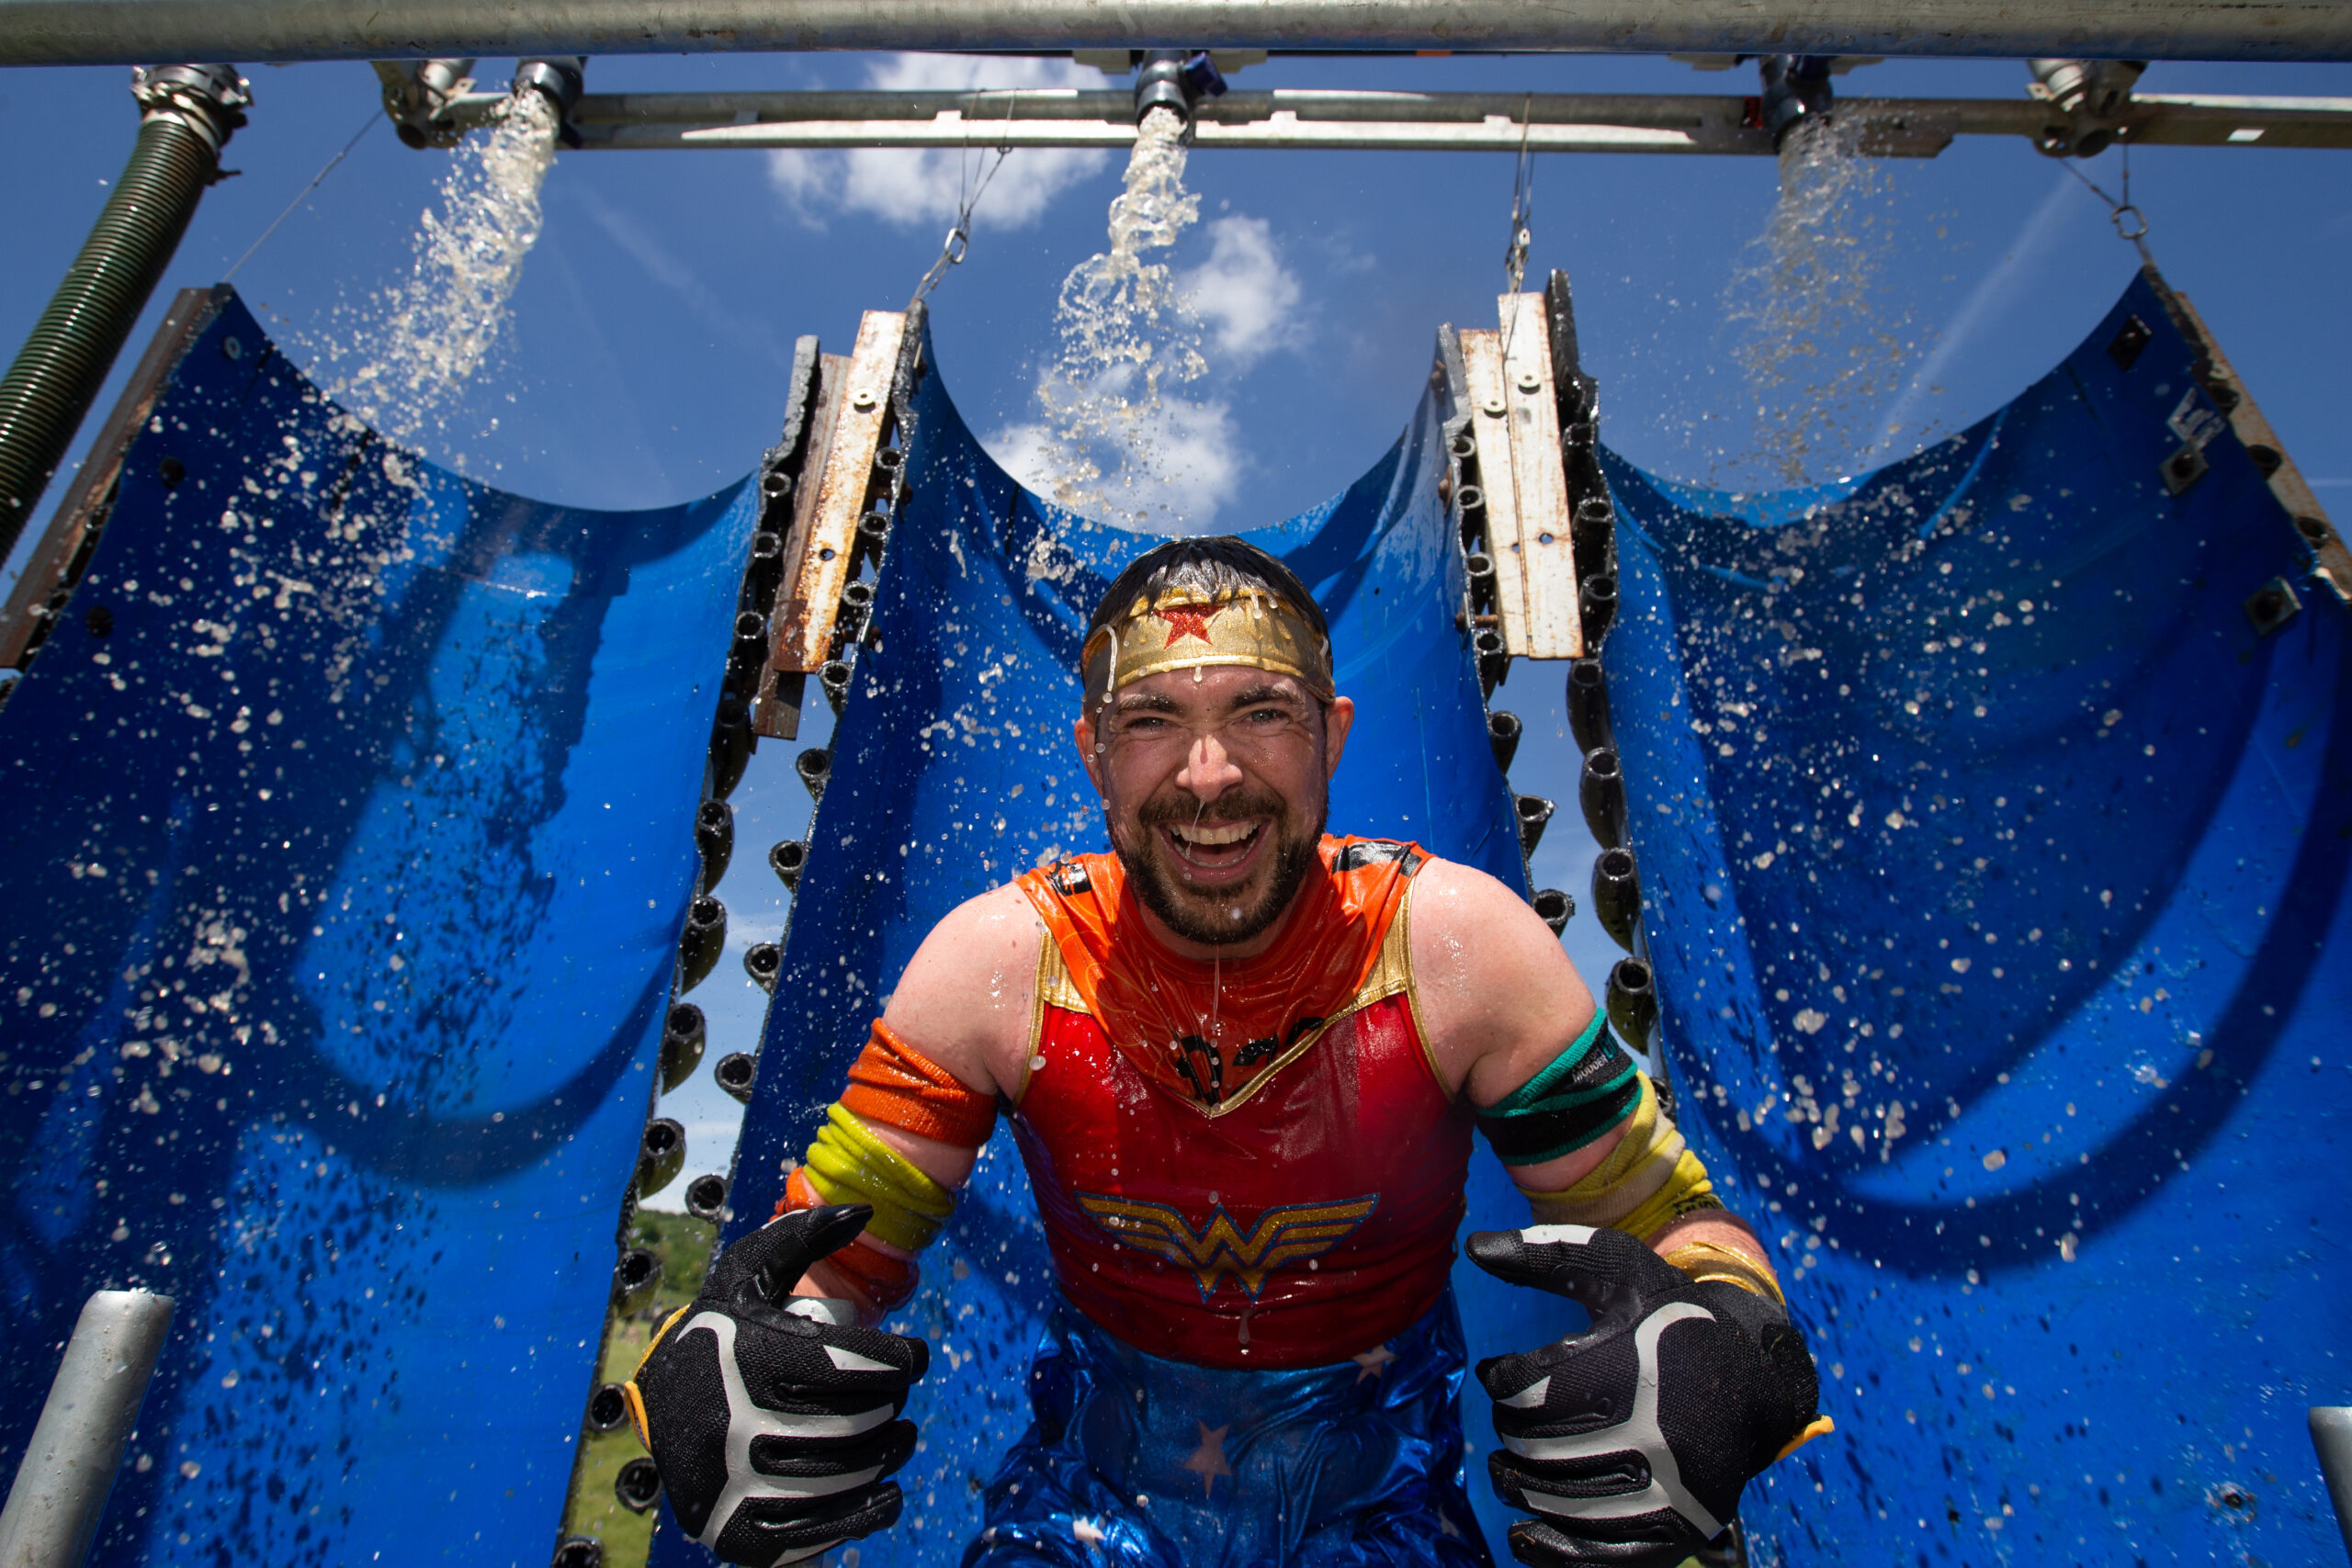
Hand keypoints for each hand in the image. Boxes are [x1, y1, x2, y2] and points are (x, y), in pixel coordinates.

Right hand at [626, 1204, 928, 1565]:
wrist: (655, 1408)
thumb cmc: (718, 1332)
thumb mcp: (749, 1274)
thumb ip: (803, 1235)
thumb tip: (864, 1209)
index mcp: (746, 1356)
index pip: (856, 1365)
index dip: (904, 1360)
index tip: (915, 1356)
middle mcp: (736, 1423)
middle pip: (858, 1422)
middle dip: (895, 1406)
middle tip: (900, 1398)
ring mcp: (735, 1484)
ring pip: (847, 1475)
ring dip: (890, 1455)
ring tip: (900, 1437)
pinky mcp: (738, 1534)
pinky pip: (822, 1531)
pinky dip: (867, 1513)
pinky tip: (887, 1490)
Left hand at [1466, 1225, 1819, 1567]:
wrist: (1753, 1378)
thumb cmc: (1669, 1317)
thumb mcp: (1616, 1269)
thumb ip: (1544, 1253)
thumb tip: (1473, 1247)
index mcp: (1633, 1365)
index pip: (1526, 1391)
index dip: (1499, 1380)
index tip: (1501, 1372)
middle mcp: (1656, 1431)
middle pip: (1535, 1447)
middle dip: (1509, 1431)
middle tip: (1512, 1418)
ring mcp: (1671, 1487)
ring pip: (1557, 1499)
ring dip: (1519, 1484)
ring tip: (1511, 1465)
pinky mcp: (1679, 1527)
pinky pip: (1601, 1555)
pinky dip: (1552, 1551)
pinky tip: (1524, 1536)